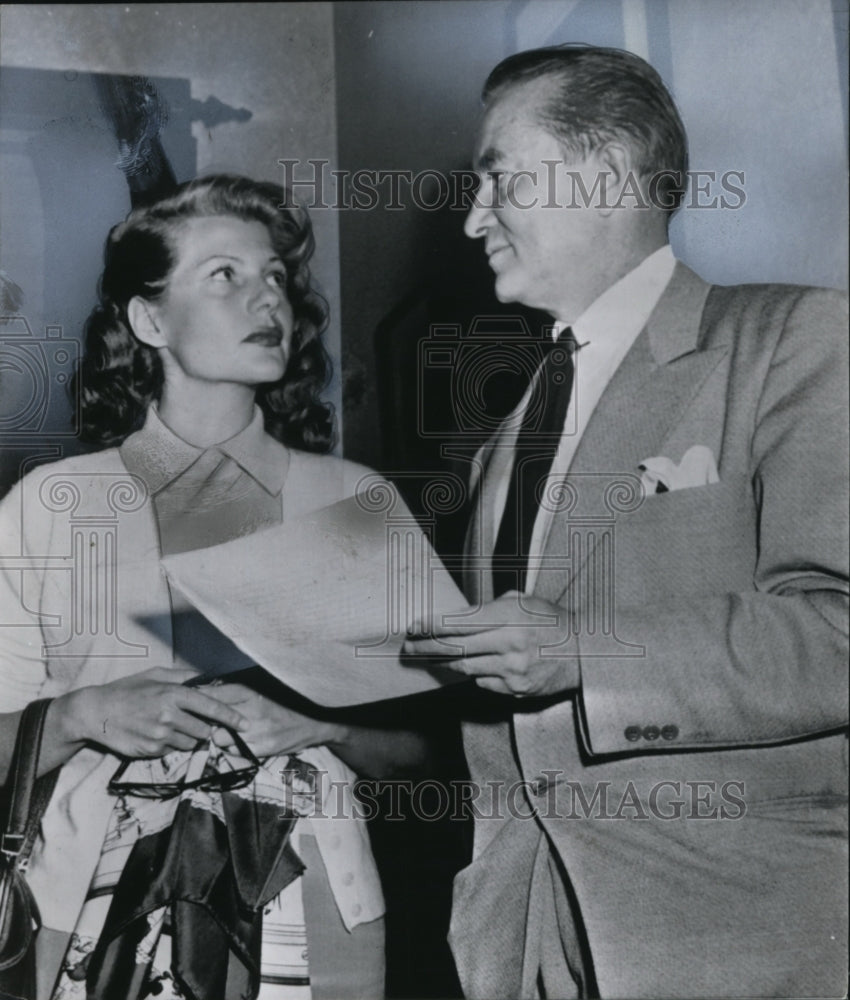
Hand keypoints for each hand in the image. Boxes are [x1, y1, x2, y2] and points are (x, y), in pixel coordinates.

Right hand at [58, 667, 246, 758]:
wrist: (95, 713)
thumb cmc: (126, 690)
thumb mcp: (154, 674)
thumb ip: (182, 677)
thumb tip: (205, 678)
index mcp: (173, 694)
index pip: (211, 707)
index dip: (231, 717)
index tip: (245, 724)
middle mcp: (169, 716)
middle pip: (204, 730)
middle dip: (205, 728)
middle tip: (193, 721)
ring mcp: (160, 735)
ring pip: (190, 742)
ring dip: (187, 737)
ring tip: (168, 725)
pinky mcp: (151, 750)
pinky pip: (172, 750)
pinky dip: (170, 744)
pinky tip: (155, 733)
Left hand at [204, 683, 346, 757]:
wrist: (312, 723)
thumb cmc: (281, 705)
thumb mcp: (258, 692)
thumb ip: (233, 692)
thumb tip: (204, 692)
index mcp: (249, 692)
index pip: (212, 696)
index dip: (197, 701)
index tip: (187, 703)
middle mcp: (250, 710)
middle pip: (211, 719)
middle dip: (205, 722)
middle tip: (202, 723)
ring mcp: (255, 731)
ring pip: (218, 738)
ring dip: (217, 738)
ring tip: (223, 735)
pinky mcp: (260, 749)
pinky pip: (232, 752)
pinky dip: (231, 749)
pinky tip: (238, 744)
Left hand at [402, 592, 579, 697]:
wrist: (585, 652)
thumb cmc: (552, 622)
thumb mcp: (523, 601)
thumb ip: (491, 608)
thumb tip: (458, 618)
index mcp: (510, 617)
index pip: (458, 623)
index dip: (432, 625)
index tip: (415, 626)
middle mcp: (509, 644)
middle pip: (455, 648)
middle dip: (427, 647)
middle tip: (409, 647)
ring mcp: (512, 670)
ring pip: (465, 668)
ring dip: (445, 662)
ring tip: (430, 657)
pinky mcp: (516, 690)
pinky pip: (483, 682)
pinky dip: (474, 674)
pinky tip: (470, 666)